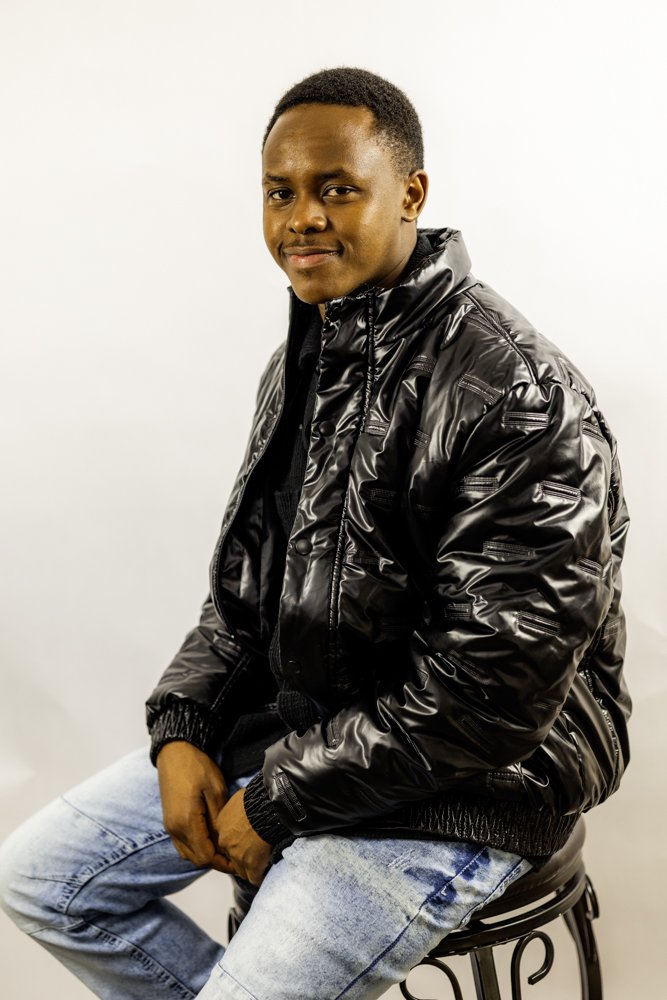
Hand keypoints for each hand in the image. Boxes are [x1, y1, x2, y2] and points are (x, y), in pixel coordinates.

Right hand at [156, 741, 235, 874]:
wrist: (174, 752)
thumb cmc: (197, 767)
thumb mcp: (216, 790)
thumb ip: (219, 819)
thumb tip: (225, 840)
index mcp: (187, 822)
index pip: (205, 856)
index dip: (223, 863)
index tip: (238, 863)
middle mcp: (175, 829)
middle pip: (196, 859)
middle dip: (216, 862)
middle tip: (235, 857)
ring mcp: (169, 826)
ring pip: (187, 854)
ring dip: (205, 855)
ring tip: (224, 849)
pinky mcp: (169, 821)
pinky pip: (182, 844)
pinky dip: (195, 847)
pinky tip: (210, 839)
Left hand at [214, 788, 272, 886]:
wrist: (269, 805)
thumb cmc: (258, 797)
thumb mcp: (239, 798)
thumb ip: (236, 811)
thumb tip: (243, 811)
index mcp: (221, 825)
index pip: (224, 841)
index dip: (235, 842)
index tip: (245, 841)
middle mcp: (225, 842)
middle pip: (231, 857)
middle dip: (242, 857)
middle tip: (256, 853)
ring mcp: (237, 855)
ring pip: (242, 870)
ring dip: (252, 868)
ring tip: (264, 863)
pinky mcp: (252, 864)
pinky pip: (255, 878)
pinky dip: (261, 876)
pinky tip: (268, 871)